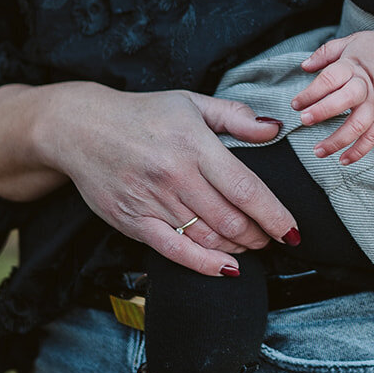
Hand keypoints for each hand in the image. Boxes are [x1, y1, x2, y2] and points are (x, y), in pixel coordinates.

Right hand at [0, 81, 298, 278]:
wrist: (81, 127)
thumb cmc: (143, 114)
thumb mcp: (192, 103)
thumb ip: (236, 117)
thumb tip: (275, 129)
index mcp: (194, 144)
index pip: (245, 187)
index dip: (274, 214)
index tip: (292, 230)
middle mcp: (175, 176)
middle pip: (230, 220)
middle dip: (259, 235)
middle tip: (272, 237)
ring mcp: (152, 201)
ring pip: (208, 238)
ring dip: (238, 249)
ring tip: (252, 246)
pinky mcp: (133, 222)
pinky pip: (174, 251)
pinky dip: (204, 265)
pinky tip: (226, 268)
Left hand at [291, 31, 373, 164]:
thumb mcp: (353, 41)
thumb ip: (327, 52)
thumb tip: (305, 66)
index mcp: (353, 67)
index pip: (328, 80)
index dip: (310, 93)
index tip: (296, 103)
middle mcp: (364, 88)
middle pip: (342, 101)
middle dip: (322, 112)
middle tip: (304, 120)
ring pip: (357, 126)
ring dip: (337, 140)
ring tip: (318, 150)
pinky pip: (372, 138)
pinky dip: (359, 151)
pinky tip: (343, 160)